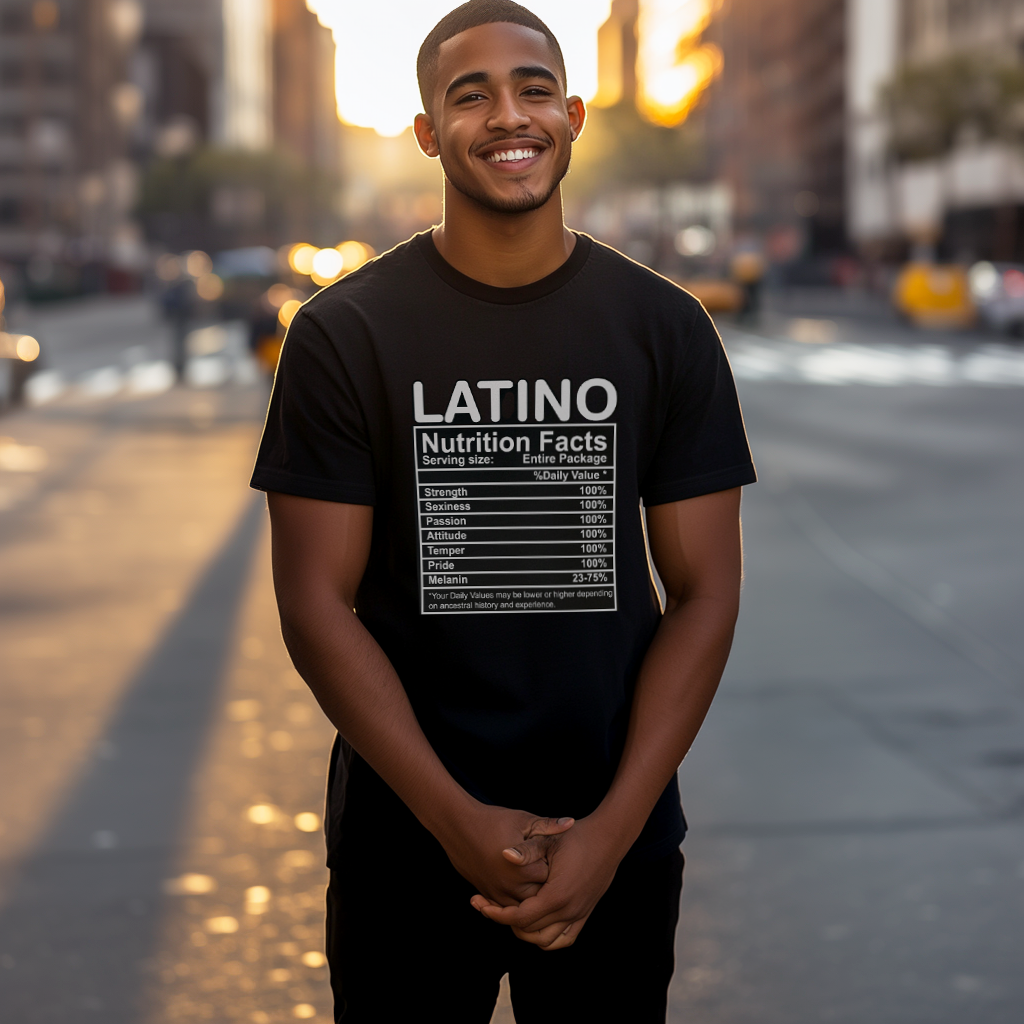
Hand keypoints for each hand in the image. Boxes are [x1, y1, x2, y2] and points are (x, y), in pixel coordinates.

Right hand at [435, 803, 574, 907]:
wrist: (458, 826)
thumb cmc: (493, 820)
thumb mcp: (523, 820)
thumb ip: (548, 826)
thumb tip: (572, 822)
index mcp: (523, 869)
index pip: (552, 878)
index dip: (557, 867)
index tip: (558, 856)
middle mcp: (511, 887)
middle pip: (540, 896)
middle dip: (546, 885)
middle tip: (551, 870)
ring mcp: (498, 894)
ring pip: (524, 906)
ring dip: (532, 895)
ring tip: (538, 878)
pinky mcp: (487, 895)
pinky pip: (507, 908)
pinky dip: (516, 901)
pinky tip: (522, 886)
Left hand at [469, 816, 621, 949]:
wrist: (608, 839)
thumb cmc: (576, 836)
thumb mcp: (548, 840)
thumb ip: (525, 850)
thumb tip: (503, 854)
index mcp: (556, 896)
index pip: (519, 918)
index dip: (497, 914)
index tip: (481, 904)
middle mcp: (568, 911)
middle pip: (529, 932)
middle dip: (506, 921)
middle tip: (488, 906)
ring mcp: (579, 915)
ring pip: (545, 941)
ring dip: (526, 932)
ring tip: (510, 914)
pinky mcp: (585, 914)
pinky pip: (563, 939)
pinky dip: (547, 937)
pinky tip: (535, 922)